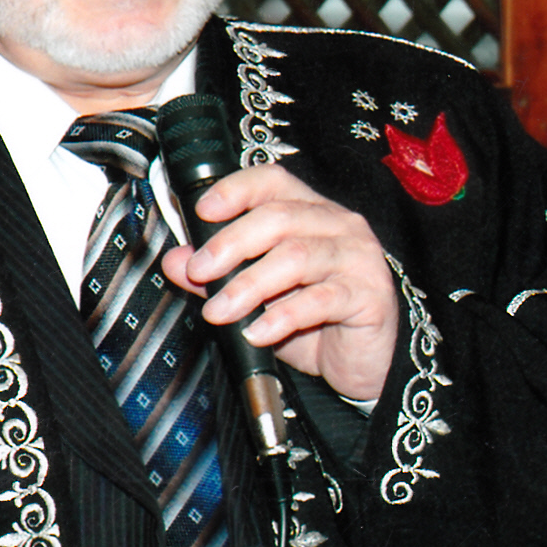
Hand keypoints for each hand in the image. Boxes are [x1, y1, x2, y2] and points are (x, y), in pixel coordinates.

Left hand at [163, 163, 399, 402]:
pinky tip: (258, 333)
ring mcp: (359, 259)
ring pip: (296, 256)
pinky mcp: (370, 296)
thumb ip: (219, 276)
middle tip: (201, 271)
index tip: (202, 211)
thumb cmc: (315, 324)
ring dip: (249, 284)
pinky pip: (321, 299)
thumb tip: (176, 261)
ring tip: (220, 312)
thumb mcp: (258, 298)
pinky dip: (283, 317)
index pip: (274, 181)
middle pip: (279, 217)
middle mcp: (340, 226)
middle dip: (231, 244)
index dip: (236, 190)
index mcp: (312, 213)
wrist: (363, 364)